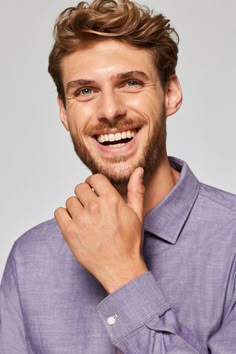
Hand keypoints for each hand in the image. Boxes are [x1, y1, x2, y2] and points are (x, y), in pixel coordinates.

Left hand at [55, 167, 147, 292]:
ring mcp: (80, 220)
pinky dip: (64, 215)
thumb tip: (138, 170)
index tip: (95, 190)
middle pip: (80, 187)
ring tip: (85, 217)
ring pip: (70, 200)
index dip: (94, 182)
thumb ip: (135, 190)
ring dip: (76, 206)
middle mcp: (94, 207)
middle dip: (86, 194)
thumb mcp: (137, 214)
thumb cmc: (129, 242)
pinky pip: (59, 212)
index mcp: (111, 200)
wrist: (120, 268)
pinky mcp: (69, 232)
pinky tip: (75, 222)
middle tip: (91, 206)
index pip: (94, 178)